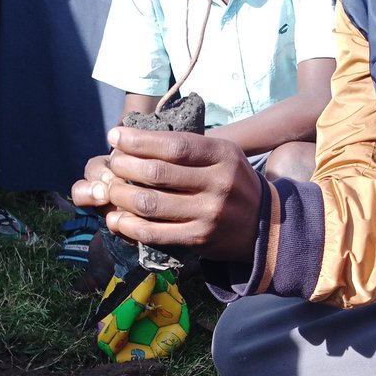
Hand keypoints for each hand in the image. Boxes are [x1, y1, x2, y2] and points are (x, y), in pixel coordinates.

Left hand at [72, 126, 262, 261]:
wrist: (266, 225)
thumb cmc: (233, 182)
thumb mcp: (223, 154)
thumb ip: (188, 147)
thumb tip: (137, 138)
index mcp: (222, 156)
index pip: (174, 146)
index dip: (139, 140)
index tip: (114, 136)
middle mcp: (217, 184)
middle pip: (157, 173)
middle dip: (124, 166)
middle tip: (112, 163)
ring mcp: (208, 214)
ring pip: (151, 204)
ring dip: (121, 196)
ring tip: (109, 189)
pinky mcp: (199, 239)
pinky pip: (155, 233)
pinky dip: (129, 227)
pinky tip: (116, 219)